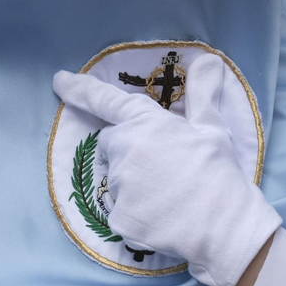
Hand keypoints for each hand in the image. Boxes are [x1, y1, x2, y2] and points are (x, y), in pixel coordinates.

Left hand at [53, 54, 279, 285]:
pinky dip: (136, 215)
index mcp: (145, 122)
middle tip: (162, 166)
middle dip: (126, 151)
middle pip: (109, 144)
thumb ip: (201, 92)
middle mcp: (124, 148)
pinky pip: (120, 212)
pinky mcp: (119, 217)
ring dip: (133, 185)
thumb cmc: (219, 172)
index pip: (104, 99)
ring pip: (116, 180)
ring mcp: (120, 184)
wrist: (226, 226)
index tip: (59, 80)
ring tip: (169, 195)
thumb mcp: (212, 127)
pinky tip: (162, 217)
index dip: (79, 88)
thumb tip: (209, 59)